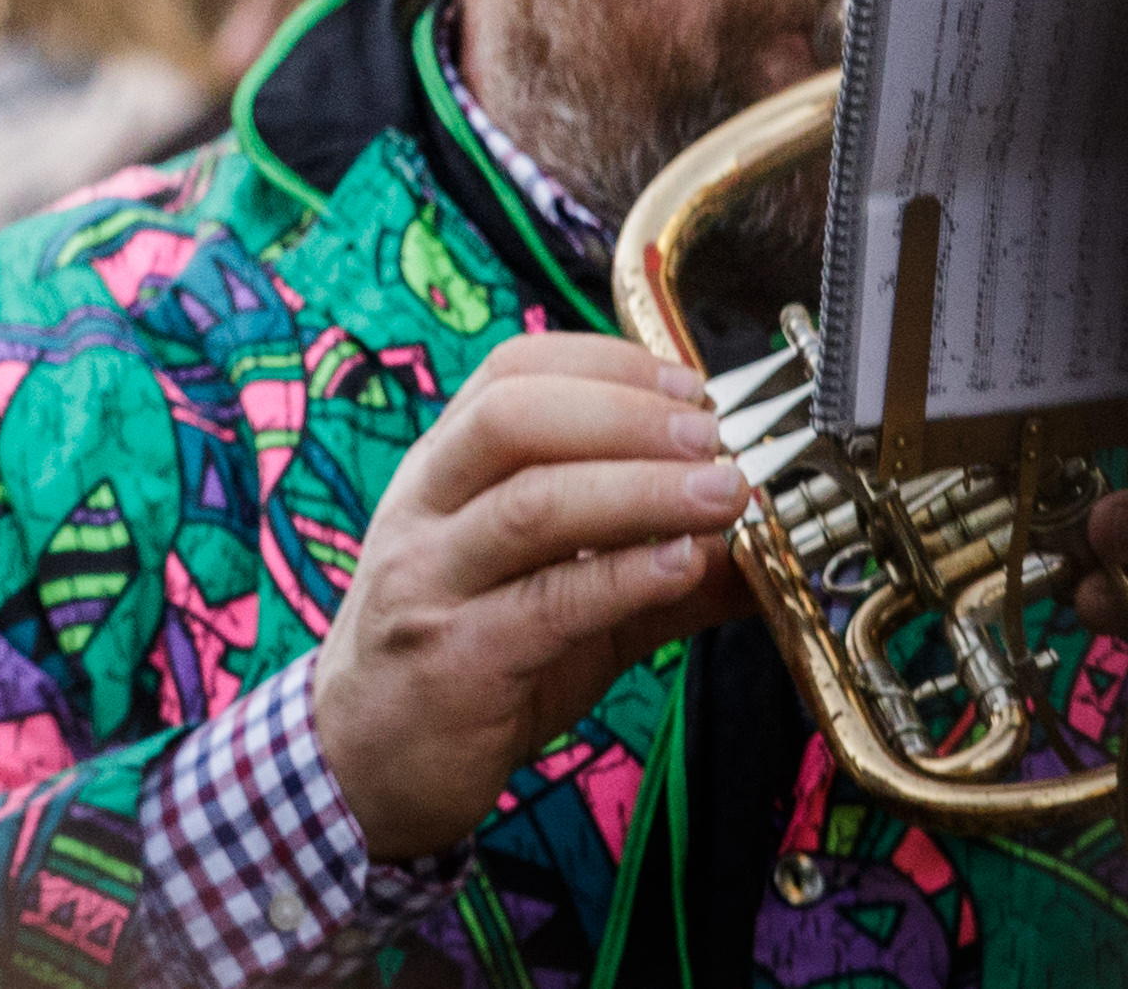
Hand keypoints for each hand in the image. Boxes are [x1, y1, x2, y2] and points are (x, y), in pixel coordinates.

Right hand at [309, 334, 752, 862]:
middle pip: (513, 418)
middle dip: (626, 416)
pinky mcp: (455, 657)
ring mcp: (431, 581)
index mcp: (442, 473)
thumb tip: (760, 551)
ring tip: (726, 495)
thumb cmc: (463, 665)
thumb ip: (646, 569)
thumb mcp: (554, 601)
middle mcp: (425, 510)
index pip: (510, 374)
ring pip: (532, 505)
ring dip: (642, 490)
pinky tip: (686, 566)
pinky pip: (547, 602)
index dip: (607, 364)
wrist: (367, 763)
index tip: (692, 388)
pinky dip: (626, 575)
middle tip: (715, 439)